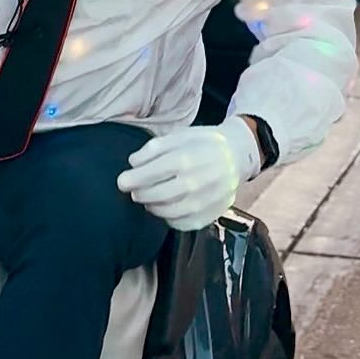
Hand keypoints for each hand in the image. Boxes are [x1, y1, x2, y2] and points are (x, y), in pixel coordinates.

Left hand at [118, 117, 261, 229]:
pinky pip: (181, 224)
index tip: (121, 182)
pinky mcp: (209, 216)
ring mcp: (203, 202)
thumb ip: (154, 148)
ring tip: (148, 198)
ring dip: (152, 207)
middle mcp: (195, 183)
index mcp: (185, 159)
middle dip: (139, 194)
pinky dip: (168, 218)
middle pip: (155, 195)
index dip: (131, 180)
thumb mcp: (179, 135)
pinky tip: (166, 207)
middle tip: (134, 191)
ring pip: (166, 212)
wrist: (238, 155)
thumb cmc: (203, 143)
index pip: (150, 174)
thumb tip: (133, 164)